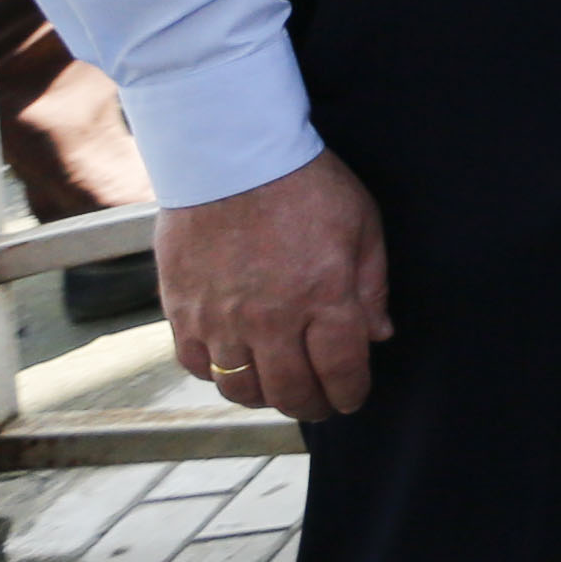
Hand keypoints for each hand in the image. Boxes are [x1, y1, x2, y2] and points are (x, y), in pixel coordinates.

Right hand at [159, 151, 391, 425]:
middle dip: (311, 406)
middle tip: (319, 404)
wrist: (227, 154)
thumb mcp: (362, 224)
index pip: (341, 370)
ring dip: (263, 397)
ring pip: (240, 387)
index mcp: (323, 296)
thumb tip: (379, 335)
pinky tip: (234, 362)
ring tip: (277, 388)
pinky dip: (216, 373)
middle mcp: (271, 317)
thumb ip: (371, 286)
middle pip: (290, 391)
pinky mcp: (181, 310)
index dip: (350, 393)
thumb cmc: (302, 182)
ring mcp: (221, 318)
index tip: (352, 399)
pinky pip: (195, 364)